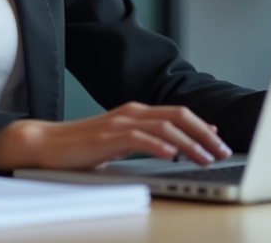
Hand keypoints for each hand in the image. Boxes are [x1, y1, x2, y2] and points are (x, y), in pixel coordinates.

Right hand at [0, 102, 232, 171]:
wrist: (47, 144)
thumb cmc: (83, 147)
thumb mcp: (121, 143)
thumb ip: (145, 141)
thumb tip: (175, 151)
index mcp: (136, 112)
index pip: (177, 113)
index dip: (202, 125)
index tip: (219, 139)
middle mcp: (132, 112)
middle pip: (178, 115)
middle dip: (204, 133)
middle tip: (223, 151)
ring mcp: (120, 123)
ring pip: (164, 126)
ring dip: (190, 142)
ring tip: (206, 157)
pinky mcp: (108, 137)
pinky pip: (139, 138)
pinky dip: (158, 145)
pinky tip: (172, 155)